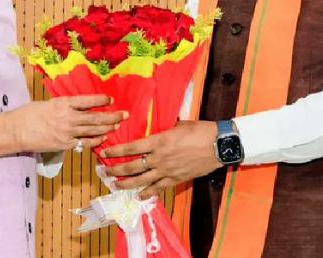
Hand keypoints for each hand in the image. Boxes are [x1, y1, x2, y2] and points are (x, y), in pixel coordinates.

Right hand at [0, 95, 127, 155]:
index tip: (111, 99)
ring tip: (118, 126)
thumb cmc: (28, 114)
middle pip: (95, 117)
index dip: (101, 100)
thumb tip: (76, 108)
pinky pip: (84, 142)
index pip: (87, 100)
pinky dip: (95, 140)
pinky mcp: (64, 144)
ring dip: (107, 128)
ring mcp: (67, 132)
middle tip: (124, 114)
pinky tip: (103, 138)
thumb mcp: (47, 104)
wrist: (16, 131)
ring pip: (92, 130)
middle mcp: (68, 117)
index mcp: (63, 103)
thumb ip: (63, 106)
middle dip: (112, 116)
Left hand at [101, 120, 220, 198]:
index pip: (131, 147)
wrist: (218, 145)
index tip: (104, 153)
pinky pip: (158, 188)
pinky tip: (139, 196)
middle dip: (116, 170)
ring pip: (142, 180)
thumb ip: (165, 131)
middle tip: (104, 172)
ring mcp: (167, 170)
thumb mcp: (178, 126)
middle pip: (132, 166)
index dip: (116, 151)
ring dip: (126, 184)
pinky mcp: (176, 179)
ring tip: (116, 185)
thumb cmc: (200, 130)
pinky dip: (147, 193)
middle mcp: (159, 158)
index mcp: (158, 141)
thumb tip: (158, 131)